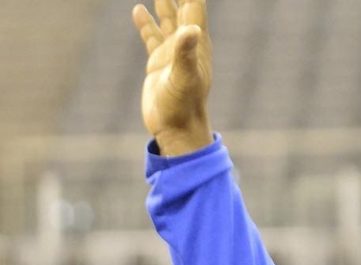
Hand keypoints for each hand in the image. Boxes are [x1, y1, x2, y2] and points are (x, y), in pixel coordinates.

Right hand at [132, 0, 212, 154]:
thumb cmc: (183, 107)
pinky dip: (145, 23)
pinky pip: (152, 37)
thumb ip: (186, 53)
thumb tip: (191, 28)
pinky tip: (138, 9)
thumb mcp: (184, 78)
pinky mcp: (158, 63)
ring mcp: (172, 53)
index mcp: (196, 43)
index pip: (194, 6)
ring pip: (167, 19)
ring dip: (164, 2)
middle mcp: (187, 44)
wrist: (176, 130)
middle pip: (182, 7)